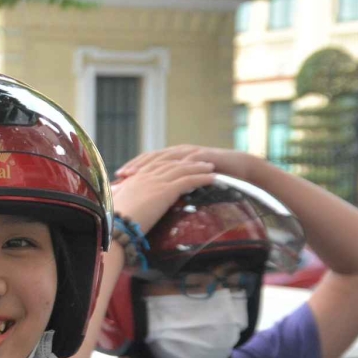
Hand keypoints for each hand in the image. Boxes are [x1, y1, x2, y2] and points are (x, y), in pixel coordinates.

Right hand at [110, 151, 217, 232]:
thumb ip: (120, 204)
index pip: (155, 166)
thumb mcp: (114, 210)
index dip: (169, 164)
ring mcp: (155, 183)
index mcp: (133, 181)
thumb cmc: (110, 225)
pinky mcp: (165, 191)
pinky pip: (188, 180)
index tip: (179, 164)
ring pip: (181, 169)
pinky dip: (202, 178)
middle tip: (200, 162)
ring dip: (198, 167)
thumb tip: (120, 210)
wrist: (114, 229)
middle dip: (186, 162)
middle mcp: (145, 177)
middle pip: (170, 164)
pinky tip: (213, 178)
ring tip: (210, 167)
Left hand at [116, 144, 254, 182]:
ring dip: (150, 165)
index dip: (132, 168)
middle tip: (121, 175)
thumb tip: (154, 204)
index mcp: (172, 159)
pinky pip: (187, 161)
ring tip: (136, 173)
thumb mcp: (189, 183)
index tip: (117, 178)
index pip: (147, 162)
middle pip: (152, 158)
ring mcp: (191, 153)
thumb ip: (173, 189)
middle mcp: (179, 153)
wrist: (240, 169)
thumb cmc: (213, 179)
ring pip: (166, 157)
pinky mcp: (204, 156)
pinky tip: (167, 173)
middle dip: (135, 166)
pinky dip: (175, 167)